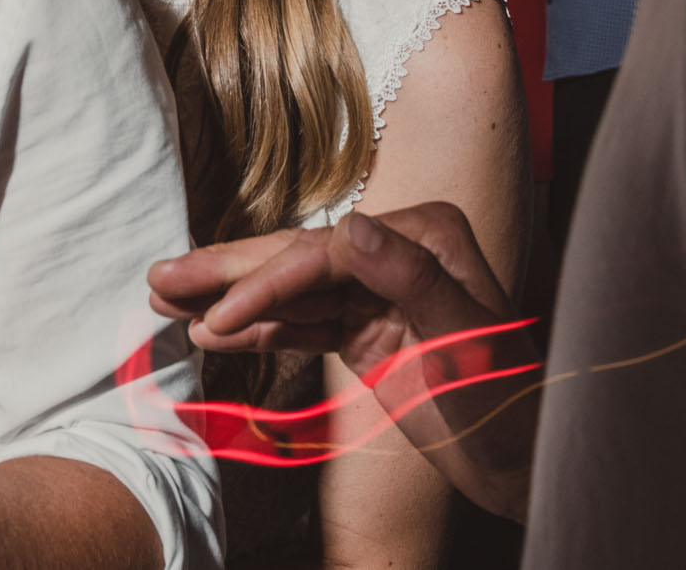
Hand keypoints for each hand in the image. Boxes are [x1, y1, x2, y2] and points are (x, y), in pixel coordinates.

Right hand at [148, 205, 540, 516]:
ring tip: (164, 298)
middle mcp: (396, 252)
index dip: (266, 282)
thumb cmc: (511, 398)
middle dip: (227, 273)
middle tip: (161, 279)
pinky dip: (256, 330)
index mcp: (424, 235)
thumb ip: (410, 278)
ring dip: (228, 298)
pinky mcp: (365, 332)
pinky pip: (301, 325)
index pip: (326, 252)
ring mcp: (376, 294)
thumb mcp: (465, 339)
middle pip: (297, 260)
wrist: (524, 459)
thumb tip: (351, 226)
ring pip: (289, 291)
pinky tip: (211, 333)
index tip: (217, 316)